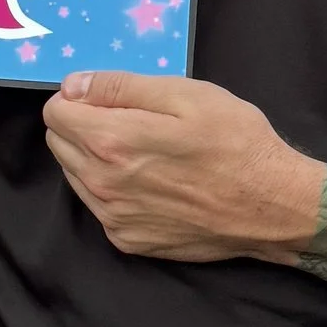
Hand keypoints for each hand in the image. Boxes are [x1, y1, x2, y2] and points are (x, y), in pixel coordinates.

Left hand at [41, 69, 324, 261]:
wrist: (271, 206)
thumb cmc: (236, 142)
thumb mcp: (186, 94)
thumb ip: (121, 87)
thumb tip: (73, 85)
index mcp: (111, 141)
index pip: (54, 112)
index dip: (78, 97)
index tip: (108, 98)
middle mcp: (102, 184)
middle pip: (59, 144)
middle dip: (83, 126)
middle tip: (131, 121)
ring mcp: (113, 217)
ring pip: (75, 176)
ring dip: (94, 159)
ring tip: (145, 152)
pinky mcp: (127, 240)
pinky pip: (100, 206)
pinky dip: (114, 190)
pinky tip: (152, 183)